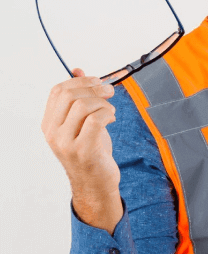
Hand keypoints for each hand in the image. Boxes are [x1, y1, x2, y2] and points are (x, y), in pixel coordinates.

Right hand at [41, 68, 119, 197]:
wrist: (95, 184)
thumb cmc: (91, 151)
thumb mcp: (82, 122)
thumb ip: (79, 97)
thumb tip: (77, 69)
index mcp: (50, 124)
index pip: (58, 91)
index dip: (80, 80)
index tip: (96, 82)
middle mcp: (54, 133)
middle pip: (69, 95)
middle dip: (94, 88)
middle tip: (109, 92)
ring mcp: (67, 143)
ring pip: (82, 106)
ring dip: (103, 103)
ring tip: (110, 111)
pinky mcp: (84, 151)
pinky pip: (95, 120)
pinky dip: (107, 114)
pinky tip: (111, 119)